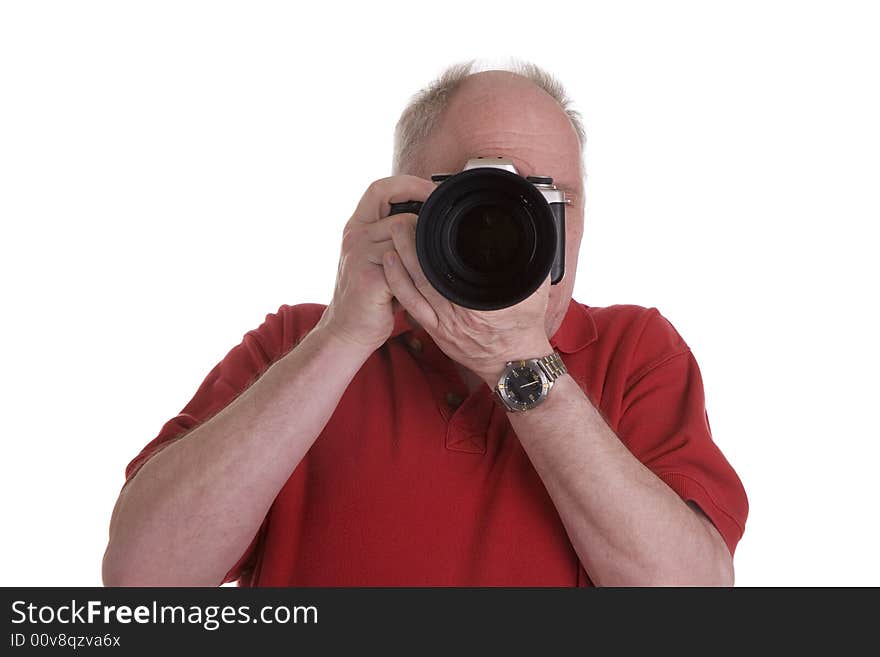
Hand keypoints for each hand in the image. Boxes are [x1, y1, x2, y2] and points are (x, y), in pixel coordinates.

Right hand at [317, 175, 436, 352]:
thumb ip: (398, 237)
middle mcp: (355, 236)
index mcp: (357, 226)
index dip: (410, 184)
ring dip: (422, 258)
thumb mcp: (381, 258)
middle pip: (402, 217)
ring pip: (406, 240)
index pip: (381, 188)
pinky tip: (416, 290)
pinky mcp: (369, 278)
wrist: (348, 331)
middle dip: (425, 232)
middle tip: (442, 240)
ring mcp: (359, 256)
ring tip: (424, 274)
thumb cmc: (372, 295)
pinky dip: (417, 278)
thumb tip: (433, 219)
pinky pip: (406, 267)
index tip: (434, 191)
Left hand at [382, 218, 552, 384]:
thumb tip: (531, 232)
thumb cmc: (525, 326)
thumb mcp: (534, 288)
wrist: (516, 363)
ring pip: (414, 286)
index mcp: (479, 300)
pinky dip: (398, 284)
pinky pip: (411, 305)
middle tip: (402, 219)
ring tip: (392, 236)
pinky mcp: (436, 330)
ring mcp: (444, 322)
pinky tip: (390, 266)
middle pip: (426, 271)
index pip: (450, 264)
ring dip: (400, 260)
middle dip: (411, 244)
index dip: (434, 241)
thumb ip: (529, 259)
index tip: (429, 220)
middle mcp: (457, 311)